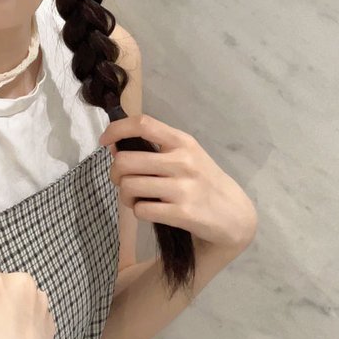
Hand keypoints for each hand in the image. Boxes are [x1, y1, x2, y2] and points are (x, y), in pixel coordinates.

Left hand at [99, 114, 257, 252]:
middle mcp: (183, 161)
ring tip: (136, 198)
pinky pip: (141, 209)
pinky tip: (150, 210)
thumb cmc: (203, 182)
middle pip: (125, 161)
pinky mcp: (182, 213)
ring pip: (128, 186)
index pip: (143, 124)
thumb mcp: (186, 156)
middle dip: (115, 173)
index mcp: (183, 142)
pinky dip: (139, 211)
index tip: (104, 141)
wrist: (234, 215)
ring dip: (125, 195)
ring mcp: (183, 188)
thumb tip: (114, 146)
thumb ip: (155, 149)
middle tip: (122, 180)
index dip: (116, 129)